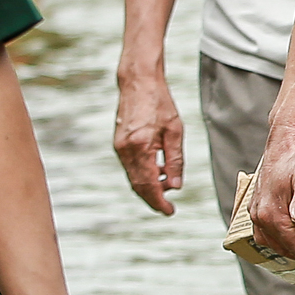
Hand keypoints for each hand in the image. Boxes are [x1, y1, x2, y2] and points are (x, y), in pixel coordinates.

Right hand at [114, 70, 183, 214]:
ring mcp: (119, 147)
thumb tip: (175, 185)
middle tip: (168, 207)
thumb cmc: (160, 103)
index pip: (148, 185)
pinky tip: (158, 171)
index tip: (169, 211)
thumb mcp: (175, 131)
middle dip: (153, 198)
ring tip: (168, 185)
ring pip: (133, 177)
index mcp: (140, 147)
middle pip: (138, 185)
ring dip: (149, 186)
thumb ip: (175, 160)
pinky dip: (143, 174)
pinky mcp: (119, 143)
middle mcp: (125, 150)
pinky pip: (130, 167)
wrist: (138, 83)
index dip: (159, 201)